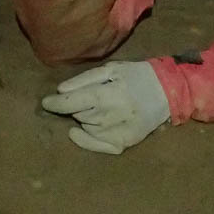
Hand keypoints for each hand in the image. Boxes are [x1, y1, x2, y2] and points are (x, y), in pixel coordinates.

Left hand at [41, 61, 170, 154]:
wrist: (167, 92)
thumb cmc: (137, 76)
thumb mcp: (112, 69)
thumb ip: (85, 79)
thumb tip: (61, 91)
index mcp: (108, 94)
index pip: (72, 103)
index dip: (56, 104)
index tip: (46, 102)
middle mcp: (112, 116)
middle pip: (79, 115)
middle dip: (76, 107)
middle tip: (87, 98)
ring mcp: (117, 132)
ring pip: (86, 128)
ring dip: (85, 119)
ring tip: (99, 108)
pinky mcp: (123, 143)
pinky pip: (95, 145)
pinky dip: (86, 139)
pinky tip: (82, 131)